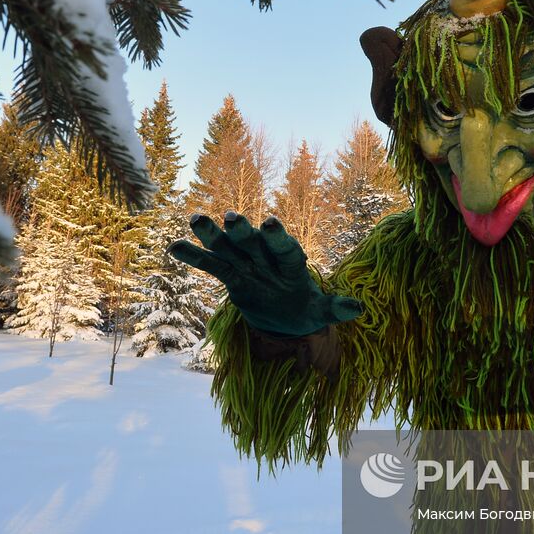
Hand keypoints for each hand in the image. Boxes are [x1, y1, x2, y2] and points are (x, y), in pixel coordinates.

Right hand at [168, 212, 362, 337]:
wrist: (286, 316)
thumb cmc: (306, 310)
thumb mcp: (321, 313)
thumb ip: (336, 308)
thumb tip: (358, 308)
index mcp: (292, 263)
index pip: (285, 248)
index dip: (278, 237)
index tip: (271, 222)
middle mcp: (267, 258)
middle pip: (253, 243)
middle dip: (243, 231)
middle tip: (232, 217)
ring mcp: (247, 264)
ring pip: (228, 247)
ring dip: (212, 234)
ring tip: (195, 218)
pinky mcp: (231, 276)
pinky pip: (211, 266)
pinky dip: (195, 256)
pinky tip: (174, 246)